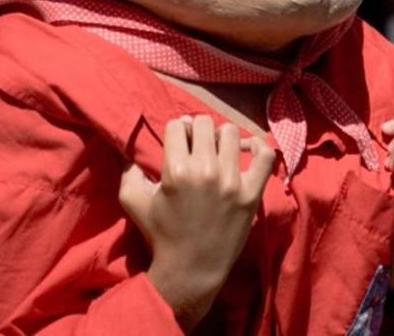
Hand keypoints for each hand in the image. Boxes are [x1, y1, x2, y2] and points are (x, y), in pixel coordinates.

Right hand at [119, 115, 274, 330]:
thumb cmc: (161, 234)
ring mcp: (232, 181)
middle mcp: (205, 170)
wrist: (191, 270)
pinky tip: (245, 152)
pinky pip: (264, 155)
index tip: (178, 144)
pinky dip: (257, 147)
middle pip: (203, 123)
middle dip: (196, 131)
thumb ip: (129, 170)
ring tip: (218, 152)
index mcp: (176, 170)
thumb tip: (133, 148)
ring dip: (221, 138)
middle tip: (197, 147)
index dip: (176, 132)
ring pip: (230, 132)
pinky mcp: (252, 193)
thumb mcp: (133, 202)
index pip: (177, 125)